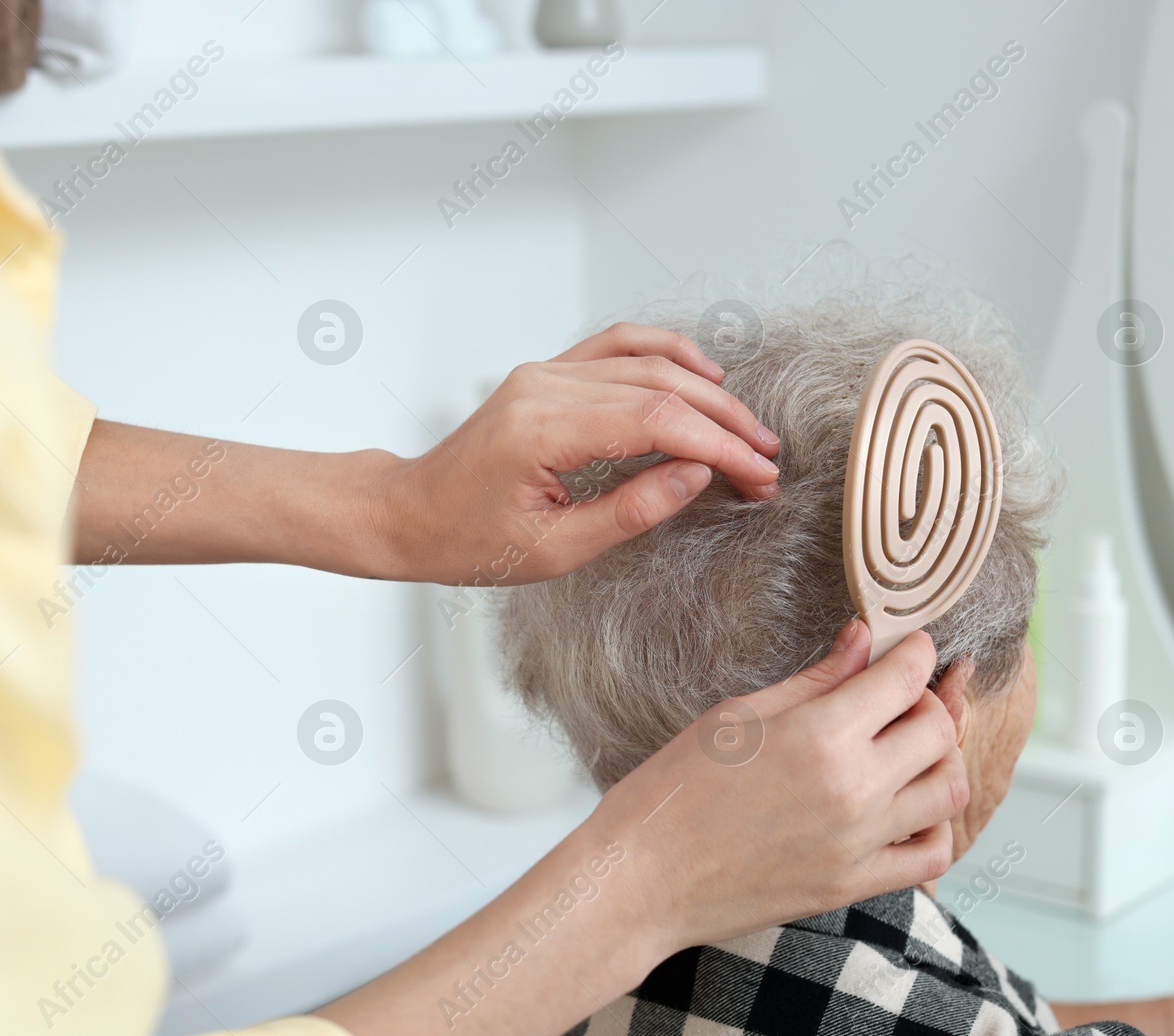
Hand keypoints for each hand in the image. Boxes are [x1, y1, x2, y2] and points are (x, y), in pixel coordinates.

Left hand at [378, 323, 781, 584]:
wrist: (408, 514)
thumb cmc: (465, 539)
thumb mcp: (553, 550)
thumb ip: (629, 511)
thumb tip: (694, 477)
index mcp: (542, 431)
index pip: (656, 422)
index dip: (718, 447)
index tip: (757, 475)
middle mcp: (544, 388)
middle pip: (660, 386)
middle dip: (724, 423)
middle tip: (765, 461)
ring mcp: (544, 374)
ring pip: (644, 361)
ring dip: (705, 390)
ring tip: (746, 427)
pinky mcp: (546, 374)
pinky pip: (615, 347)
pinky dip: (664, 354)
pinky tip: (700, 372)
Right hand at [593, 622, 967, 955]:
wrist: (642, 878)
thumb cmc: (673, 790)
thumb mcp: (737, 716)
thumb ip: (814, 680)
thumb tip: (862, 642)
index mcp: (819, 735)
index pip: (904, 679)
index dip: (915, 652)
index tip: (911, 646)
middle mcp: (852, 788)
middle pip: (940, 730)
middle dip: (931, 700)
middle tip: (902, 695)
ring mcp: (858, 843)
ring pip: (948, 790)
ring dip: (940, 759)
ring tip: (907, 750)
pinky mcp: (852, 885)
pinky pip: (930, 856)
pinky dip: (934, 827)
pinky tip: (905, 809)